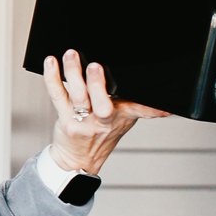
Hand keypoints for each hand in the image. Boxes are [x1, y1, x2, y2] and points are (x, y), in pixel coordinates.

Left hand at [42, 49, 165, 175]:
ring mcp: (82, 120)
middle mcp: (103, 120)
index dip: (153, 110)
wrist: (77, 160)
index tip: (164, 106)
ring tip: (72, 55)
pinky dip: (52, 77)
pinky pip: (57, 95)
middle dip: (97, 85)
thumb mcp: (123, 120)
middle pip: (102, 104)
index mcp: (122, 117)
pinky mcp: (65, 118)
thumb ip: (135, 104)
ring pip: (77, 96)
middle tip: (95, 66)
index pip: (140, 111)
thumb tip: (155, 84)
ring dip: (73, 73)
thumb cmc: (100, 134)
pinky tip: (51, 62)